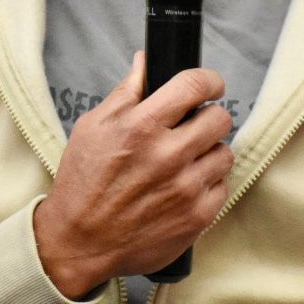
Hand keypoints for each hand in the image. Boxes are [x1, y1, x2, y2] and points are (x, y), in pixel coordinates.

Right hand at [33, 51, 232, 298]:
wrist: (79, 242)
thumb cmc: (83, 182)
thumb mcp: (92, 128)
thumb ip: (126, 92)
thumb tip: (146, 61)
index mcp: (140, 127)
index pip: (194, 86)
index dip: (209, 80)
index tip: (210, 85)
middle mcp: (167, 156)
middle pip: (219, 118)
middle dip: (209, 117)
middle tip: (195, 126)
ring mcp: (185, 189)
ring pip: (225, 153)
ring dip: (209, 152)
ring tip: (187, 160)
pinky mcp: (196, 217)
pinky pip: (222, 187)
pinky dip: (208, 184)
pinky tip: (186, 186)